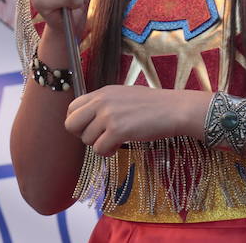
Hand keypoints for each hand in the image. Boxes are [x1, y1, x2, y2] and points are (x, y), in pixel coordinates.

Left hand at [64, 85, 208, 155]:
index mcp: (102, 92)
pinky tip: (118, 146)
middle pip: (71, 124)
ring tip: (115, 140)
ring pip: (87, 140)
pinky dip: (108, 152)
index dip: (78, 122)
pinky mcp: (117, 130)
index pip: (72, 108)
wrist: (174, 109)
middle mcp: (101, 101)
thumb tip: (88, 121)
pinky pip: (99, 150)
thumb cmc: (152, 105)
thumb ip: (104, 105)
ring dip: (100, 145)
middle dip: (82, 135)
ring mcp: (109, 116)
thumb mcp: (123, 96)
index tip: (91, 128)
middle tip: (99, 137)